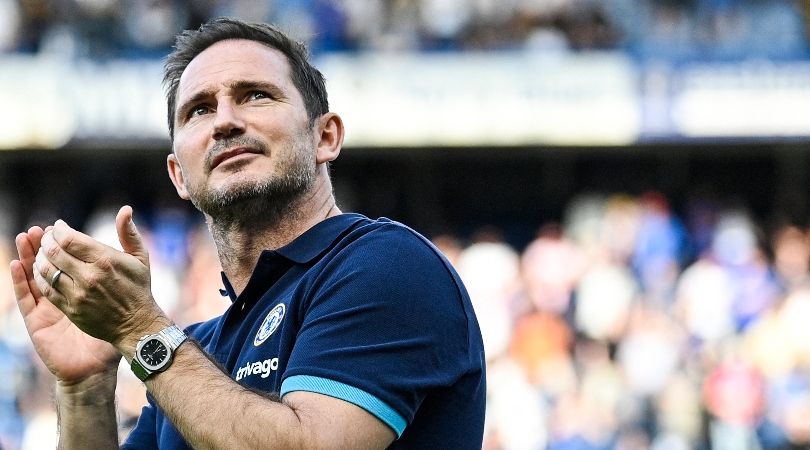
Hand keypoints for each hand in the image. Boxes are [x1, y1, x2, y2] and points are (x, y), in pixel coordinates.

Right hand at [11, 226, 118, 383]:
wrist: (105, 357)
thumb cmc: (118, 320)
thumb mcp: (129, 279)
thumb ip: (128, 248)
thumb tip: (128, 211)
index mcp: (81, 282)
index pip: (67, 256)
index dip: (61, 241)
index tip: (58, 226)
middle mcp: (63, 291)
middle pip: (48, 263)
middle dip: (43, 245)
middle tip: (40, 229)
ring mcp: (48, 305)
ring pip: (34, 276)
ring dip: (27, 256)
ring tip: (26, 237)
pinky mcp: (38, 320)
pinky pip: (26, 298)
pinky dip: (20, 281)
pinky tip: (16, 265)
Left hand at [30, 206, 169, 355]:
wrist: (136, 324)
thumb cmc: (138, 288)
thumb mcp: (140, 258)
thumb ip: (129, 232)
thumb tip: (125, 209)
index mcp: (105, 260)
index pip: (69, 238)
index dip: (59, 230)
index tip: (58, 227)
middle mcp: (90, 276)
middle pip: (54, 251)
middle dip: (46, 240)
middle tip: (47, 238)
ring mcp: (78, 293)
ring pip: (47, 269)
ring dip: (40, 257)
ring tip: (43, 252)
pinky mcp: (71, 308)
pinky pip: (46, 288)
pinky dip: (39, 276)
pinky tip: (42, 270)